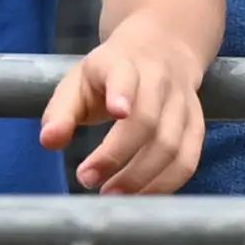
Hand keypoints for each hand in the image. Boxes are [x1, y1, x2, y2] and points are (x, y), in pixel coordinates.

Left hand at [45, 16, 207, 193]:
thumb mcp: (78, 81)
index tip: (117, 112)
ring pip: (171, 145)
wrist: (160, 47)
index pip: (125, 76)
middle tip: (88, 180)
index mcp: (122, 63)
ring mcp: (183, 103)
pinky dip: (166, 184)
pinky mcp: (196, 124)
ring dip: (141, 177)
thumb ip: (61, 112)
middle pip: (148, 120)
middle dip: (117, 155)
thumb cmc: (108, 74)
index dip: (123, 93)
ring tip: (111, 194)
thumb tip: (49, 142)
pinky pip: (188, 160)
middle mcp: (159, 80)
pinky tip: (141, 196)